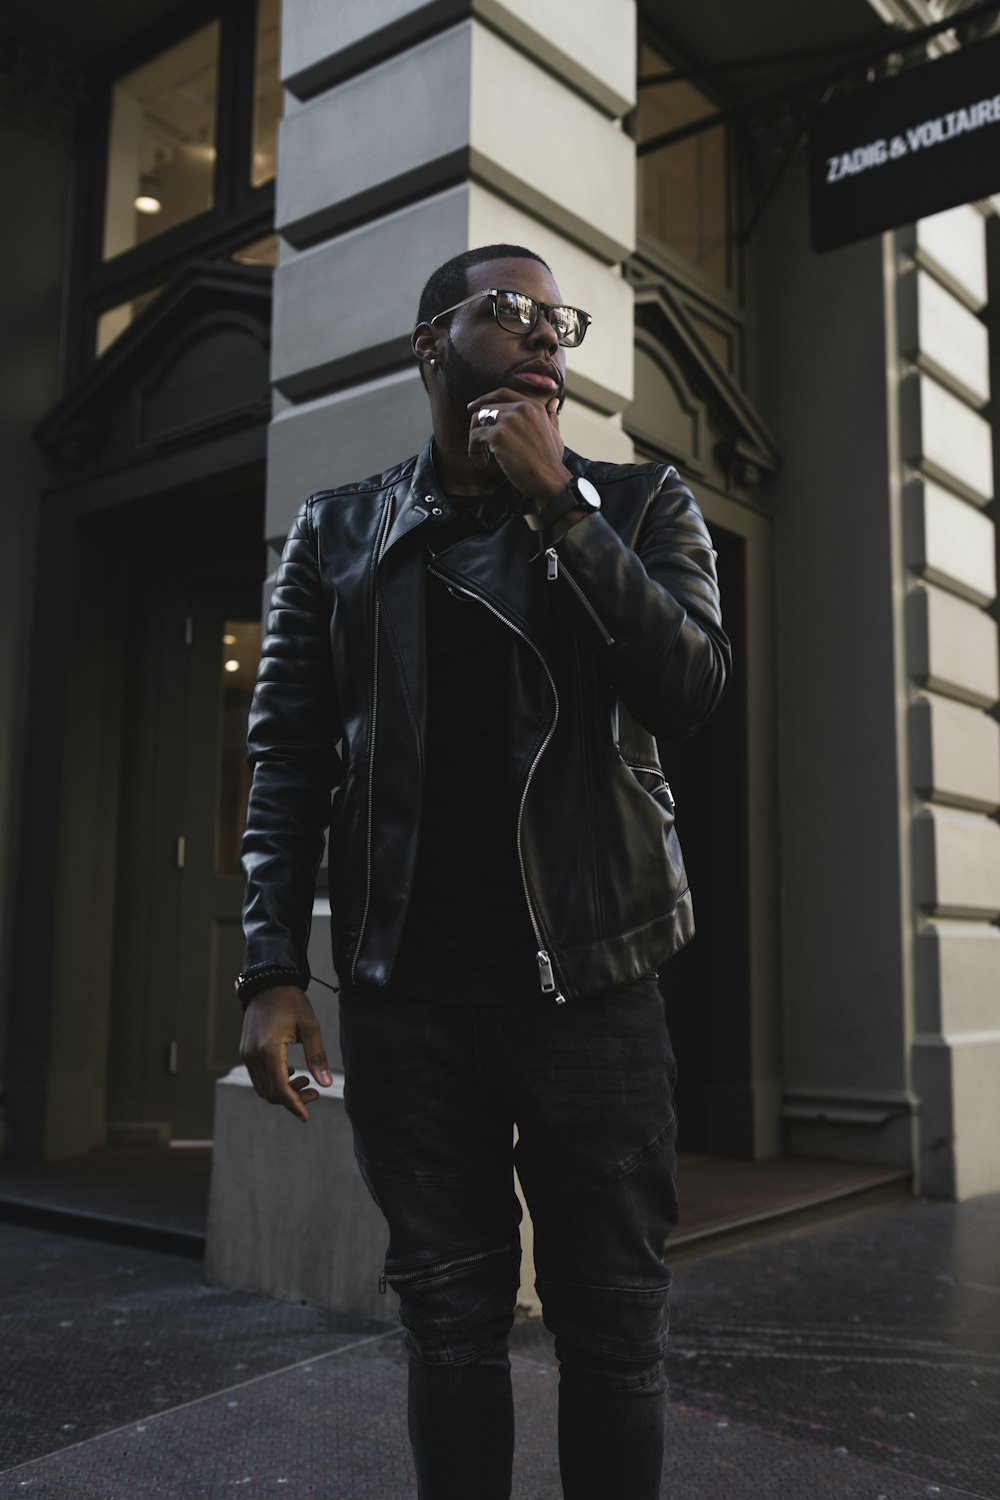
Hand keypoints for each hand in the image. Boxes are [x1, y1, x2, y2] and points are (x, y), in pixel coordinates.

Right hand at [239, 985, 332, 1122]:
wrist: (268, 982)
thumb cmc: (292, 1002)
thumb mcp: (310, 1027)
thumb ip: (317, 1057)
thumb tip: (327, 1084)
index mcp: (269, 1051)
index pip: (280, 1090)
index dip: (294, 1105)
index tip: (307, 1117)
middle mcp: (253, 1056)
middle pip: (270, 1093)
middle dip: (292, 1099)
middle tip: (314, 1091)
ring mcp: (246, 1054)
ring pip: (262, 1088)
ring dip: (283, 1091)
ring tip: (305, 1079)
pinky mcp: (246, 1051)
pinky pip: (257, 1076)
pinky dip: (274, 1081)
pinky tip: (292, 1072)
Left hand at [467, 388, 571, 501]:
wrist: (550, 479)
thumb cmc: (551, 461)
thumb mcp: (555, 432)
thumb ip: (551, 415)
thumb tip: (554, 401)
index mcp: (533, 405)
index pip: (502, 394)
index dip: (484, 400)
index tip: (473, 409)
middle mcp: (521, 407)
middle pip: (486, 407)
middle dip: (478, 425)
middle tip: (478, 443)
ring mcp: (509, 420)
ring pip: (477, 420)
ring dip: (475, 438)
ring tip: (482, 456)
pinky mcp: (498, 435)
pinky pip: (475, 437)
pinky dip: (474, 450)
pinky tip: (482, 463)